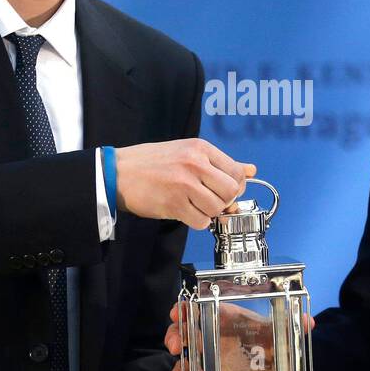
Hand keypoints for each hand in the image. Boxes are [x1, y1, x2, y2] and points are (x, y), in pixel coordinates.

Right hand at [115, 139, 255, 228]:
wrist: (118, 172)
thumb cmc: (151, 163)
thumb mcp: (187, 152)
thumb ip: (219, 163)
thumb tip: (251, 171)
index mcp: (200, 148)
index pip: (237, 172)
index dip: (236, 186)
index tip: (225, 191)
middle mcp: (195, 164)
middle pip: (231, 192)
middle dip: (224, 201)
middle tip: (210, 200)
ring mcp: (185, 184)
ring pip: (217, 208)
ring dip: (209, 212)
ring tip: (194, 205)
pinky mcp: (174, 204)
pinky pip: (201, 221)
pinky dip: (197, 221)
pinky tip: (185, 212)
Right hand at [165, 301, 314, 370]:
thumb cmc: (273, 346)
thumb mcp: (282, 336)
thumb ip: (293, 329)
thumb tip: (310, 323)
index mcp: (226, 320)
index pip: (199, 309)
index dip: (185, 309)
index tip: (178, 313)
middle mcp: (213, 338)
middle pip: (184, 332)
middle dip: (174, 336)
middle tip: (175, 346)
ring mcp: (209, 360)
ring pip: (184, 359)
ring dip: (178, 368)